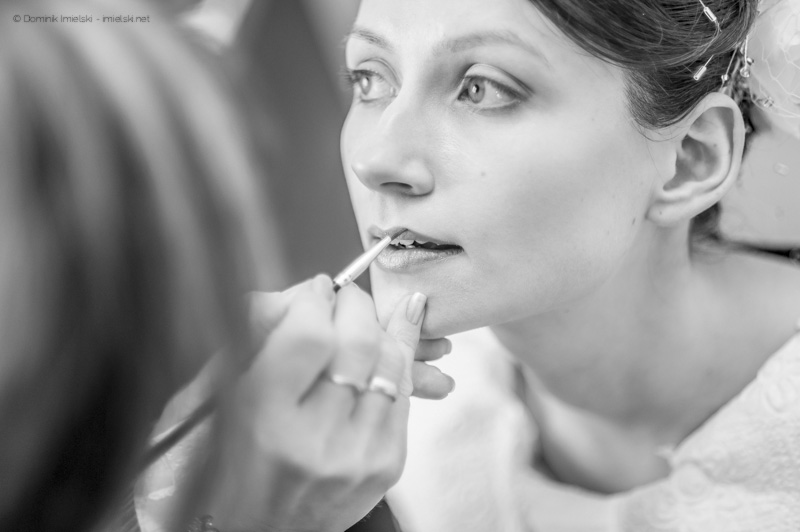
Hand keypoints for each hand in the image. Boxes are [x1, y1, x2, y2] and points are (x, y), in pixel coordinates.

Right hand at [203, 275, 433, 531]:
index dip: (318, 299)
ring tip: (366, 317)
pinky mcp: (386, 464)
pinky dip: (398, 360)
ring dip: (382, 328)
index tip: (317, 289)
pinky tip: (392, 341)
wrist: (258, 531)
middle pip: (357, 341)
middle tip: (346, 297)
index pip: (309, 334)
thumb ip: (255, 339)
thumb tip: (307, 293)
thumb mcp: (219, 399)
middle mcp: (315, 439)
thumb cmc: (232, 464)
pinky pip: (403, 392)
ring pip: (390, 362)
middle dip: (356, 304)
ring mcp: (357, 454)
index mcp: (264, 419)